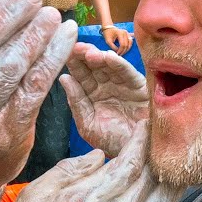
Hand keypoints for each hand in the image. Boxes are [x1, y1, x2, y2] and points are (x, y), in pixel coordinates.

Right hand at [0, 126, 181, 201]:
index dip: (141, 142)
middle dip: (157, 156)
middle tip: (163, 137)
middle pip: (149, 182)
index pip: (127, 165)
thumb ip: (68, 171)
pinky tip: (167, 192)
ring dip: (168, 180)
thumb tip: (99, 156)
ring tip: (171, 160)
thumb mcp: (33, 196)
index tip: (145, 126)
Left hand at [60, 42, 147, 157]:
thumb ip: (76, 103)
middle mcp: (106, 86)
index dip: (72, 63)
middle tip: (75, 47)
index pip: (80, 75)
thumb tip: (64, 78)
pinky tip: (107, 58)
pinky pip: (127, 73)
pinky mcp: (139, 87)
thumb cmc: (112, 142)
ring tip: (89, 53)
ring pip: (109, 66)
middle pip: (93, 66)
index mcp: (91, 94)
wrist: (136, 154)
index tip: (62, 52)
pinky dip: (118, 64)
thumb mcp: (88, 124)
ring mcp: (122, 85)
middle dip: (84, 55)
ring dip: (99, 57)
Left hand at [102, 25, 133, 55]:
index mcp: (120, 33)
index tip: (117, 54)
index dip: (120, 50)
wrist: (109, 28)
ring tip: (122, 53)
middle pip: (127, 44)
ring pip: (130, 43)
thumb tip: (118, 52)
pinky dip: (128, 46)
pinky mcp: (128, 34)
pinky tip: (125, 49)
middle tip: (119, 54)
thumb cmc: (108, 34)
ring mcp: (127, 33)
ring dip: (127, 49)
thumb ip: (113, 47)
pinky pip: (130, 41)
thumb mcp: (108, 41)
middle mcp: (125, 32)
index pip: (122, 44)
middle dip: (123, 51)